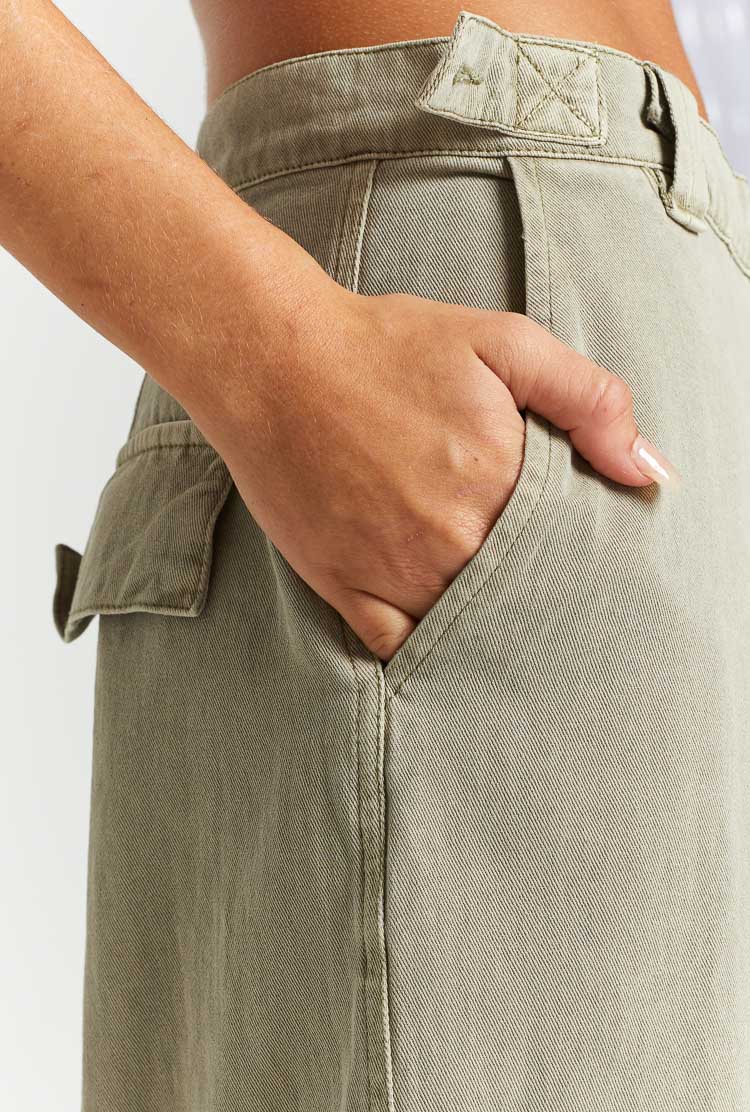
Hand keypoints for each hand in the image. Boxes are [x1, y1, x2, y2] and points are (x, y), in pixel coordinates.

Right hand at [196, 281, 680, 662]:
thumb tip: (648, 473)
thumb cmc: (387, 346)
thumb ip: (589, 401)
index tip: (575, 548)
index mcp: (499, 483)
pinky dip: (424, 646)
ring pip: (467, 627)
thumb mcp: (503, 343)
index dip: (579, 554)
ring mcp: (393, 571)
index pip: (571, 552)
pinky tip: (439, 627)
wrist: (272, 360)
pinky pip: (399, 646)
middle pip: (521, 596)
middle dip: (538, 591)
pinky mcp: (343, 585)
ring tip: (494, 603)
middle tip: (537, 579)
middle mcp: (451, 540)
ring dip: (487, 621)